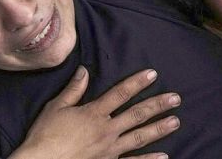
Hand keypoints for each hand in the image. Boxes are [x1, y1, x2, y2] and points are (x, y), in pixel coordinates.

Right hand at [11, 67, 180, 158]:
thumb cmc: (45, 136)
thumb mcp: (56, 108)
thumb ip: (73, 90)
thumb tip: (84, 71)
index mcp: (94, 113)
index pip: (120, 93)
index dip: (137, 82)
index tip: (153, 74)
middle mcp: (106, 130)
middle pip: (137, 115)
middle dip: (157, 105)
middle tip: (176, 98)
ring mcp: (110, 150)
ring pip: (140, 137)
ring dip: (159, 129)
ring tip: (175, 121)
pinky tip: (163, 156)